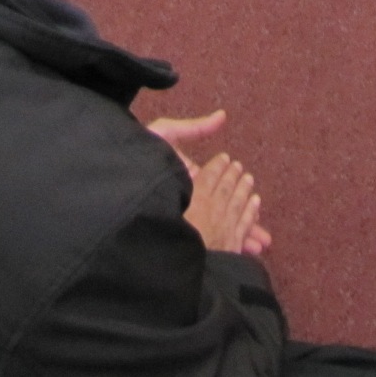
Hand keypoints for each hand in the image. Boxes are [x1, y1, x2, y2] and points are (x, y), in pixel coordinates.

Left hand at [148, 109, 270, 253]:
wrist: (110, 177)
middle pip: (220, 215)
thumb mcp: (166, 135)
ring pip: (212, 232)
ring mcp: (178, 218)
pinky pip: (199, 244)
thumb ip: (193, 129)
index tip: (257, 204)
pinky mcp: (170, 233)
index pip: (219, 192)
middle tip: (265, 241)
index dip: (239, 198)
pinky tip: (230, 260)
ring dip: (235, 241)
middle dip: (243, 226)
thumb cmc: (137, 155)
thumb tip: (222, 116)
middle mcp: (185, 201)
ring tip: (256, 252)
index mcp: (186, 181)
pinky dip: (217, 250)